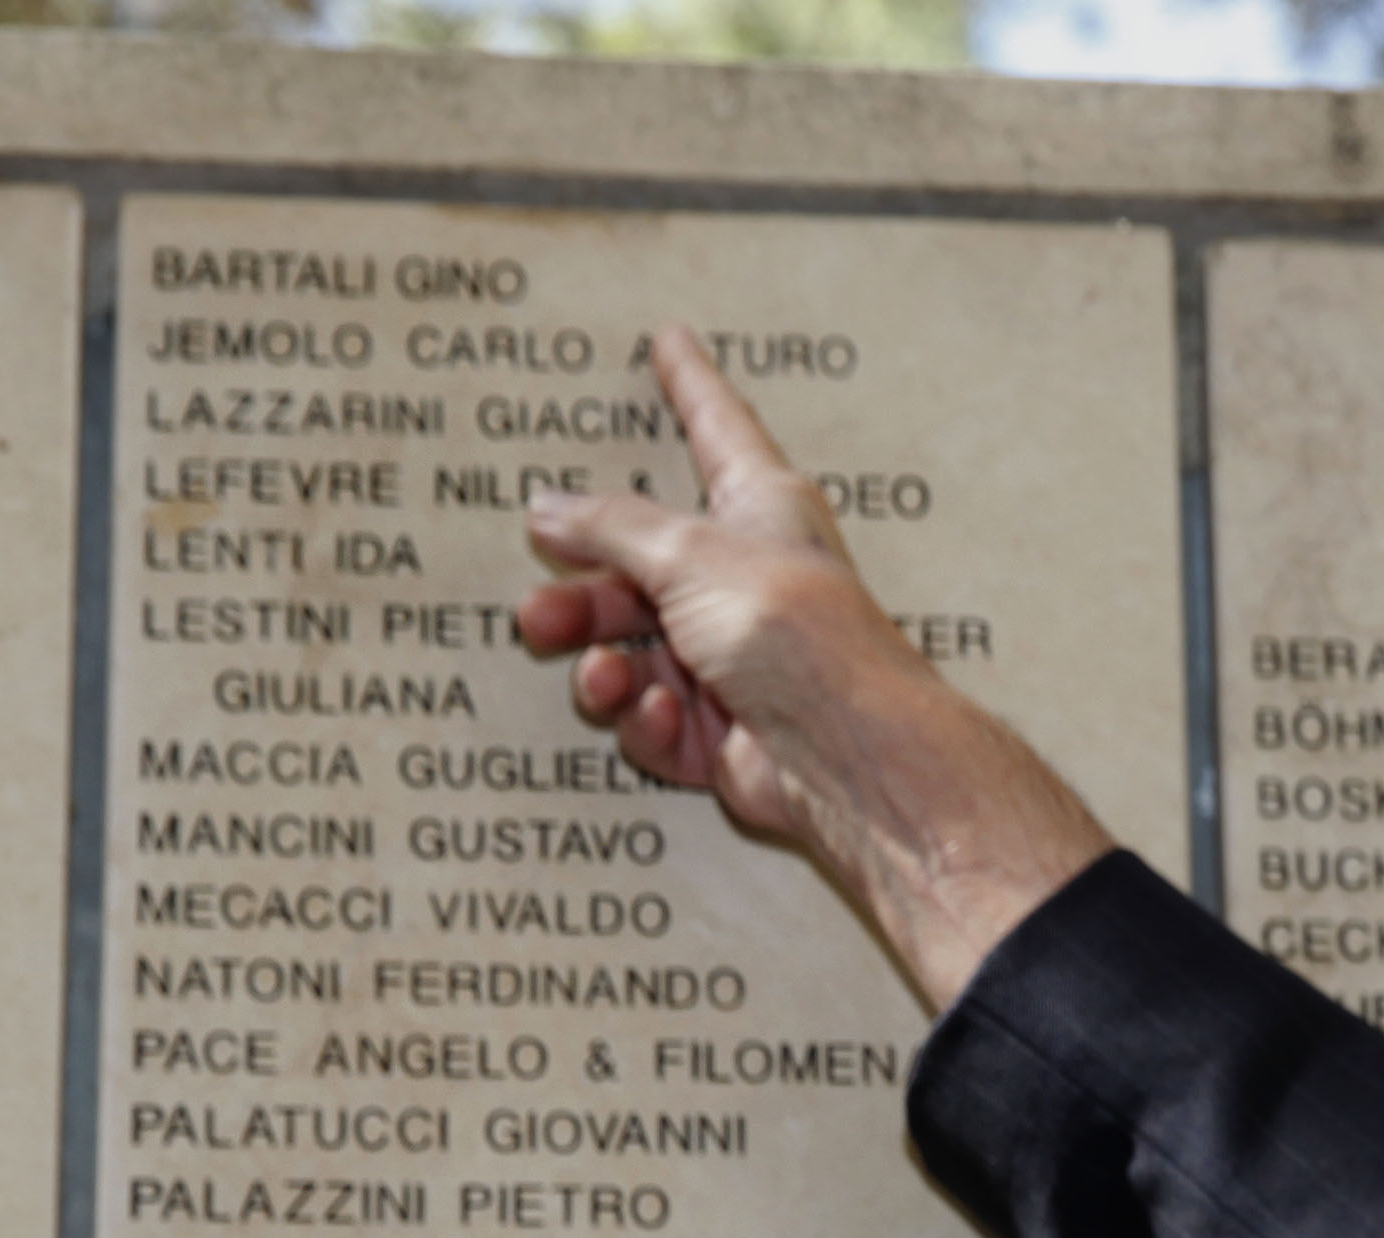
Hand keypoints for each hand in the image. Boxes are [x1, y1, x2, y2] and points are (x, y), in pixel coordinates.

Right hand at [518, 325, 1111, 1010]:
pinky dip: (649, 723)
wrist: (845, 752)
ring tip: (601, 679)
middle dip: (585, 598)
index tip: (671, 339)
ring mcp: (735, 660)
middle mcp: (748, 578)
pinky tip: (660, 718)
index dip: (690, 384)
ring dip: (607, 669)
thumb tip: (547, 507)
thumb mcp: (687, 554)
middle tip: (538, 618)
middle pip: (642, 571)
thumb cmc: (795, 630)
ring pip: (638, 653)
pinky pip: (659, 721)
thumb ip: (611, 527)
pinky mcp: (725, 733)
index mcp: (760, 508)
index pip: (717, 428)